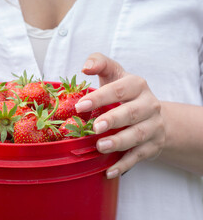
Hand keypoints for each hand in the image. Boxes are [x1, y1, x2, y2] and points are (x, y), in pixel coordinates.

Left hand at [75, 53, 165, 178]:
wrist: (154, 115)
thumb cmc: (125, 94)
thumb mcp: (115, 75)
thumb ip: (100, 63)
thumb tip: (85, 67)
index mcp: (137, 85)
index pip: (119, 89)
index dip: (100, 97)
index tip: (80, 106)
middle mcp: (149, 105)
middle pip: (131, 113)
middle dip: (113, 120)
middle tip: (95, 127)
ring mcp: (153, 127)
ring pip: (137, 135)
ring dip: (119, 142)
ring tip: (101, 146)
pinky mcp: (152, 146)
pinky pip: (138, 157)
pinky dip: (124, 165)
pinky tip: (108, 171)